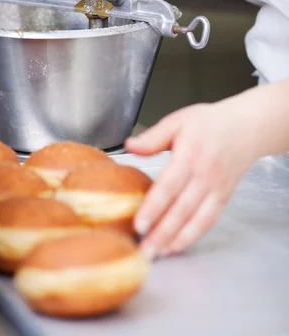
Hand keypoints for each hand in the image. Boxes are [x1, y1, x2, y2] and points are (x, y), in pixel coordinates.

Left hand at [126, 98, 260, 258]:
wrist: (245, 127)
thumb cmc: (209, 123)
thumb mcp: (178, 121)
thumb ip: (153, 137)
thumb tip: (129, 146)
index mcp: (190, 154)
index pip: (169, 186)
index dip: (154, 207)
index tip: (139, 224)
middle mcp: (205, 174)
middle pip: (181, 209)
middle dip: (161, 232)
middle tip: (143, 250)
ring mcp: (216, 188)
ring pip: (195, 219)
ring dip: (175, 239)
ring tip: (156, 253)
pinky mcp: (223, 197)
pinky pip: (208, 221)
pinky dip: (192, 236)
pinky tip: (176, 246)